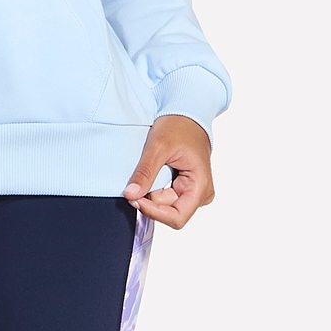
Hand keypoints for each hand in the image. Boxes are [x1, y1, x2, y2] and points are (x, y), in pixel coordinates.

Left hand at [122, 114, 215, 229]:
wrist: (187, 112)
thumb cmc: (179, 125)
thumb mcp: (158, 145)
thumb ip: (145, 172)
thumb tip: (130, 195)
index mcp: (200, 187)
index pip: (176, 217)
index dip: (154, 212)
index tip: (134, 198)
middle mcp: (200, 194)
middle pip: (169, 211)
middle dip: (149, 199)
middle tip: (135, 181)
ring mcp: (192, 191)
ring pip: (165, 204)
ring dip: (151, 192)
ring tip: (148, 170)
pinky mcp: (184, 186)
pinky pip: (165, 195)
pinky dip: (154, 187)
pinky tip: (152, 173)